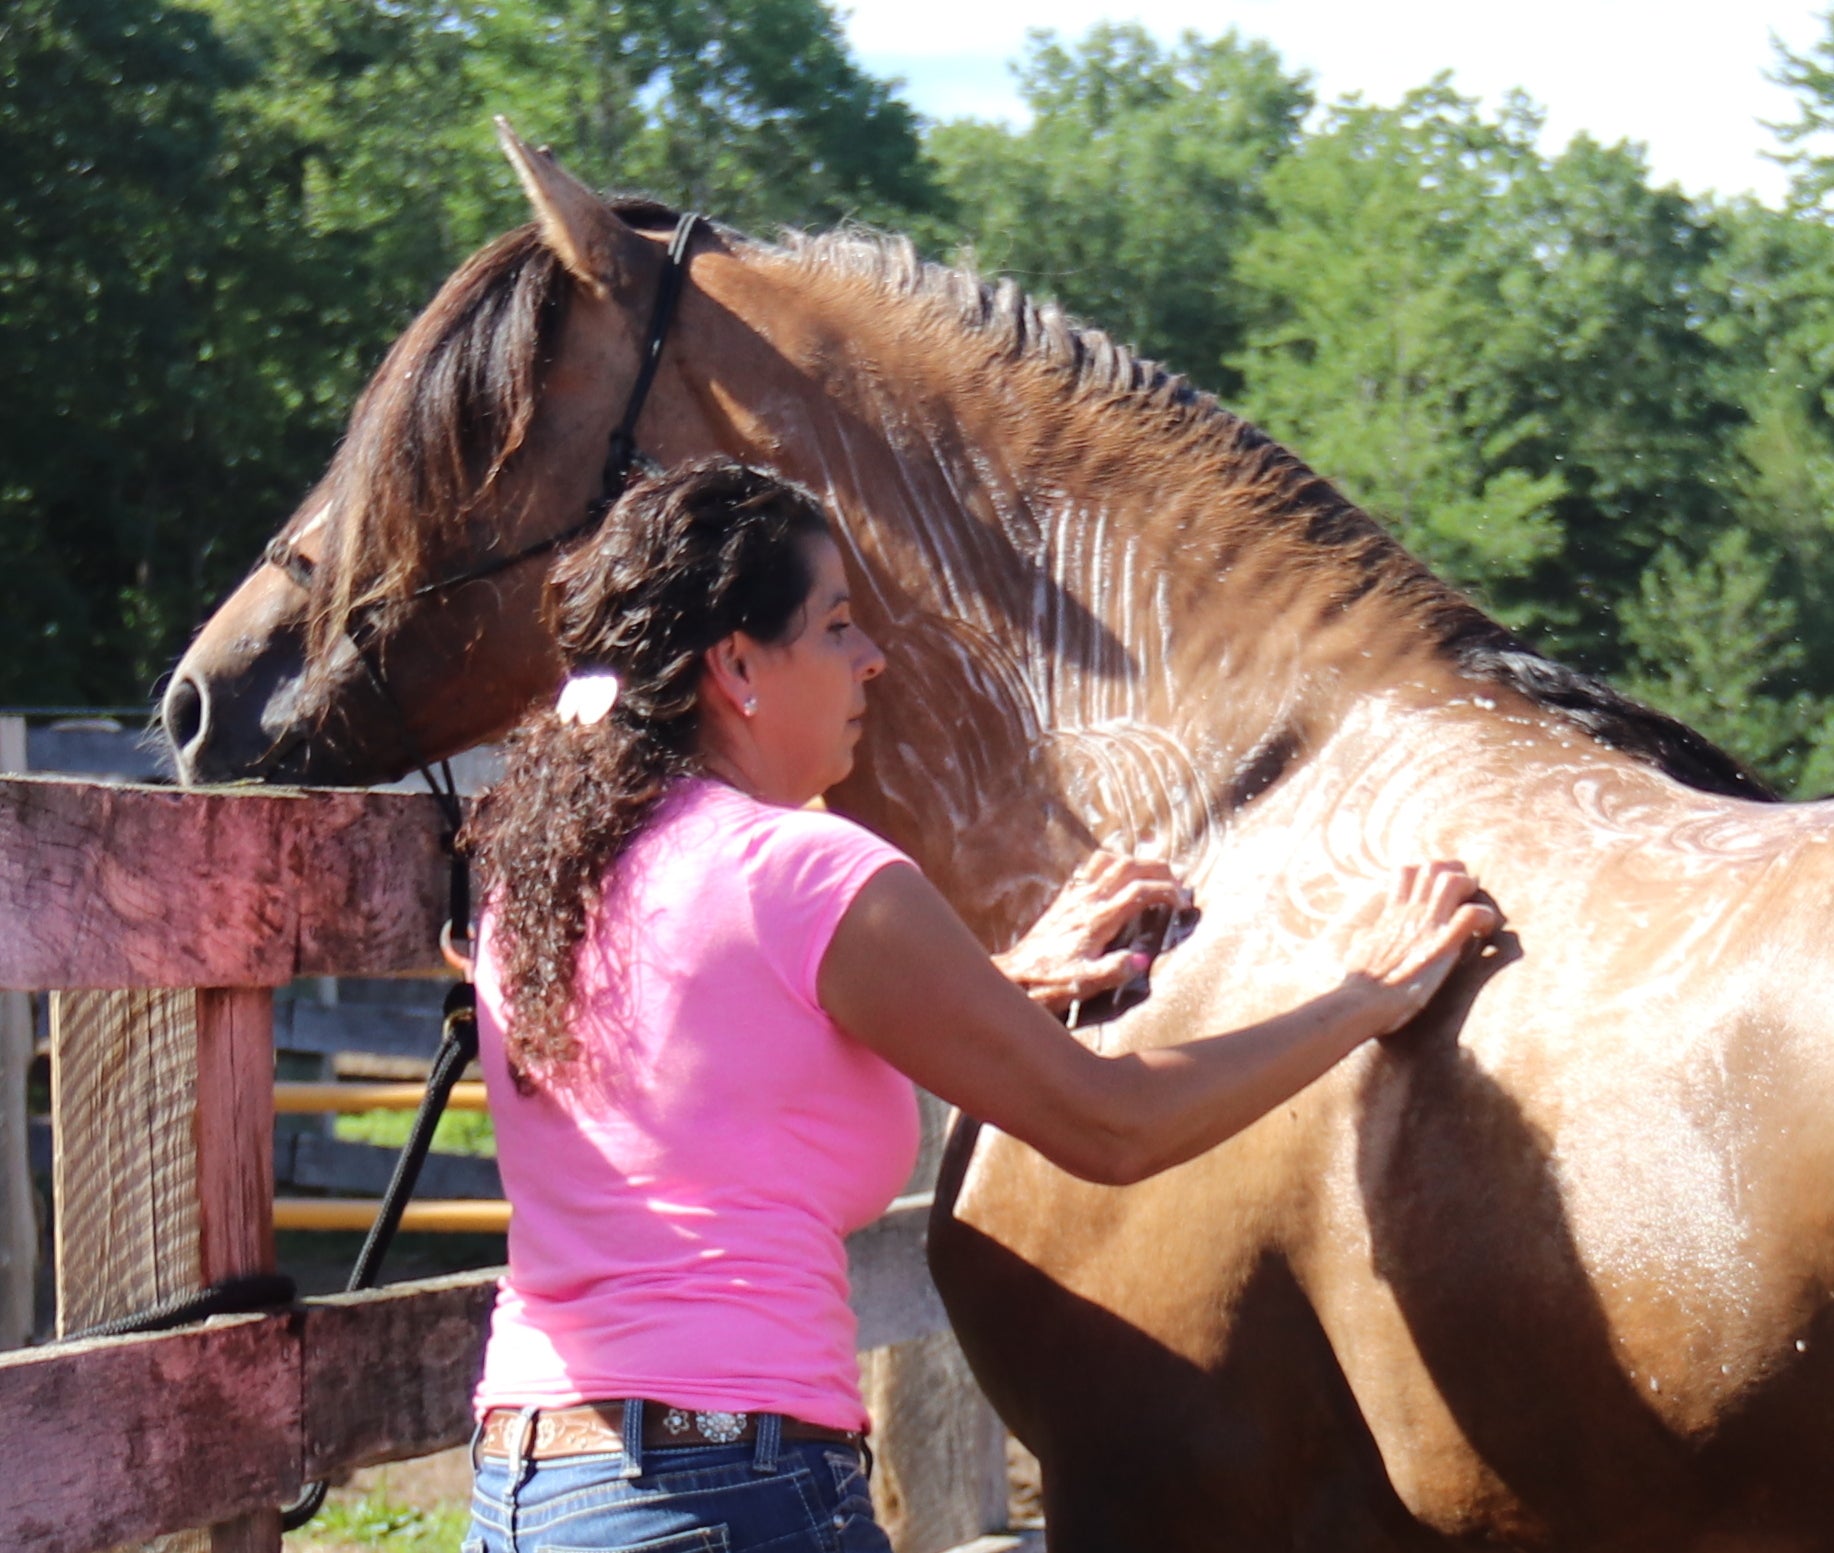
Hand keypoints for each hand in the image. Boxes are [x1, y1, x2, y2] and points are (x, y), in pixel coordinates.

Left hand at [993, 851, 1189, 1015]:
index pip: (1139, 890)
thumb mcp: (1084, 984)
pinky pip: (1092, 867)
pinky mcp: (1065, 899)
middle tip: (1179, 882)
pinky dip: (1113, 863)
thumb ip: (1113, 971)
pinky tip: (1121, 876)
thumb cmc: (1051, 983)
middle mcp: (1087, 900)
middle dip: (1158, 868)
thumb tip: (1142, 959)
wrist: (1016, 976)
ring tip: (1155, 873)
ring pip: (1109, 861)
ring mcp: (1074, 896)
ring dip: (1136, 861)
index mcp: (1098, 919)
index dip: (1166, 891)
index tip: (1184, 902)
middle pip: (1128, 866)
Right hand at [1336, 861, 1498, 1034]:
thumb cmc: (1359, 984)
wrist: (1362, 1003)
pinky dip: (1485, 918)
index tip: (1440, 891)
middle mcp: (1410, 913)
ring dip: (1470, 890)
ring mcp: (1426, 927)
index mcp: (1391, 914)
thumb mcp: (1358, 951)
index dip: (1429, 873)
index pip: (1408, 872)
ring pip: (1452, 880)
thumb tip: (1365, 935)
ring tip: (1474, 910)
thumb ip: (1367, 938)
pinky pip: (1472, 915)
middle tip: (1465, 897)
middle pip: (1433, 867)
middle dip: (1455, 874)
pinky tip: (1485, 932)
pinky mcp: (1443, 946)